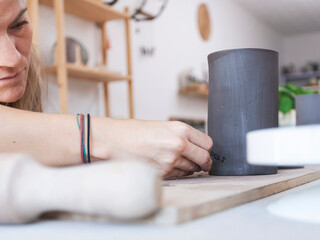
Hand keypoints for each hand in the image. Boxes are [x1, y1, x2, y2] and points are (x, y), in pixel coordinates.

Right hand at [91, 118, 212, 178]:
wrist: (114, 141)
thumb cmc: (134, 132)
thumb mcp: (162, 126)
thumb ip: (181, 135)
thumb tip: (195, 147)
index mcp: (181, 129)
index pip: (208, 144)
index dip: (206, 149)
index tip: (204, 151)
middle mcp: (179, 144)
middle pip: (205, 159)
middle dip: (204, 162)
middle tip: (202, 164)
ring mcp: (172, 160)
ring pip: (192, 169)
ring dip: (189, 168)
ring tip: (175, 161)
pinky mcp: (163, 173)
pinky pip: (179, 176)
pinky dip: (177, 173)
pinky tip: (167, 165)